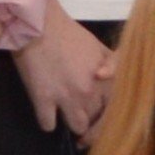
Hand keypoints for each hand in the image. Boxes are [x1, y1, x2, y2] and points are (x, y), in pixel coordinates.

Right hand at [15, 9, 114, 139]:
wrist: (39, 26)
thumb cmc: (70, 34)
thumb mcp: (100, 48)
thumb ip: (112, 68)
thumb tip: (112, 83)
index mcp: (106, 81)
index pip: (115, 111)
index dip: (108, 117)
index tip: (101, 117)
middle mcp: (90, 93)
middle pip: (96, 120)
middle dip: (91, 118)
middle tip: (82, 113)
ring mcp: (66, 98)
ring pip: (76, 127)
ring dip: (72, 122)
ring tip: (67, 113)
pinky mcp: (43, 100)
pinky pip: (48, 125)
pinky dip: (48, 121)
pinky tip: (48, 112)